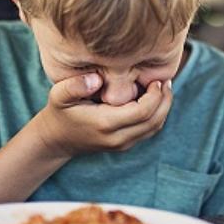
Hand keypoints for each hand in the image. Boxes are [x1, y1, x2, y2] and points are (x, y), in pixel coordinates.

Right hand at [32, 73, 172, 157]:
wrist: (57, 140)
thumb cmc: (60, 112)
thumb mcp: (59, 95)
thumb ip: (75, 85)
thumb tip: (97, 79)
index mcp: (105, 124)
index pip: (142, 112)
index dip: (155, 95)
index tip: (155, 79)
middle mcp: (117, 138)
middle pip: (154, 121)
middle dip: (164, 100)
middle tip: (165, 80)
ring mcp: (123, 144)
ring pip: (155, 127)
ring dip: (163, 108)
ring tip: (163, 87)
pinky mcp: (125, 145)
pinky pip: (149, 130)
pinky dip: (157, 115)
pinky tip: (154, 98)